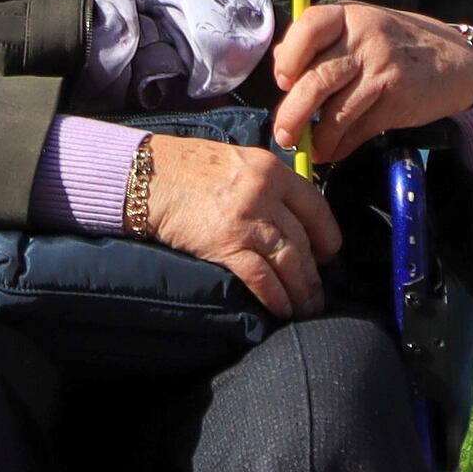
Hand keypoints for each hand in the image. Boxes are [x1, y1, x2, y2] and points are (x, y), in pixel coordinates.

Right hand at [136, 131, 344, 316]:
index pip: (316, 207)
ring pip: (289, 264)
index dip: (327, 237)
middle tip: (317, 294)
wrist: (145, 176)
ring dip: (301, 292)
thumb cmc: (186, 167)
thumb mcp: (236, 162)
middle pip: (304, 242)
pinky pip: (262, 278)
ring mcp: (246, 220)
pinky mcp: (226, 244)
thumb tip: (290, 217)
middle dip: (314, 275)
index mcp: (270, 169)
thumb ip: (265, 183)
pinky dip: (276, 298)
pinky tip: (281, 309)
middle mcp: (264, 192)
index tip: (327, 256)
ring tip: (305, 308)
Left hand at [269, 0, 472, 165]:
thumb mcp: (360, 27)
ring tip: (307, 149)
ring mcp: (383, 70)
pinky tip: (332, 151)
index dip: (288, 58)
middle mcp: (364, 40)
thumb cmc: (395, 43)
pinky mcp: (397, 100)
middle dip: (292, 113)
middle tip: (282, 135)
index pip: (308, 28)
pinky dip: (342, 145)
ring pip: (337, 111)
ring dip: (318, 137)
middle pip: (317, 79)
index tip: (281, 82)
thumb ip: (323, 43)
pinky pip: (360, 128)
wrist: (455, 60)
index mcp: (348, 16)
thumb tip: (282, 71)